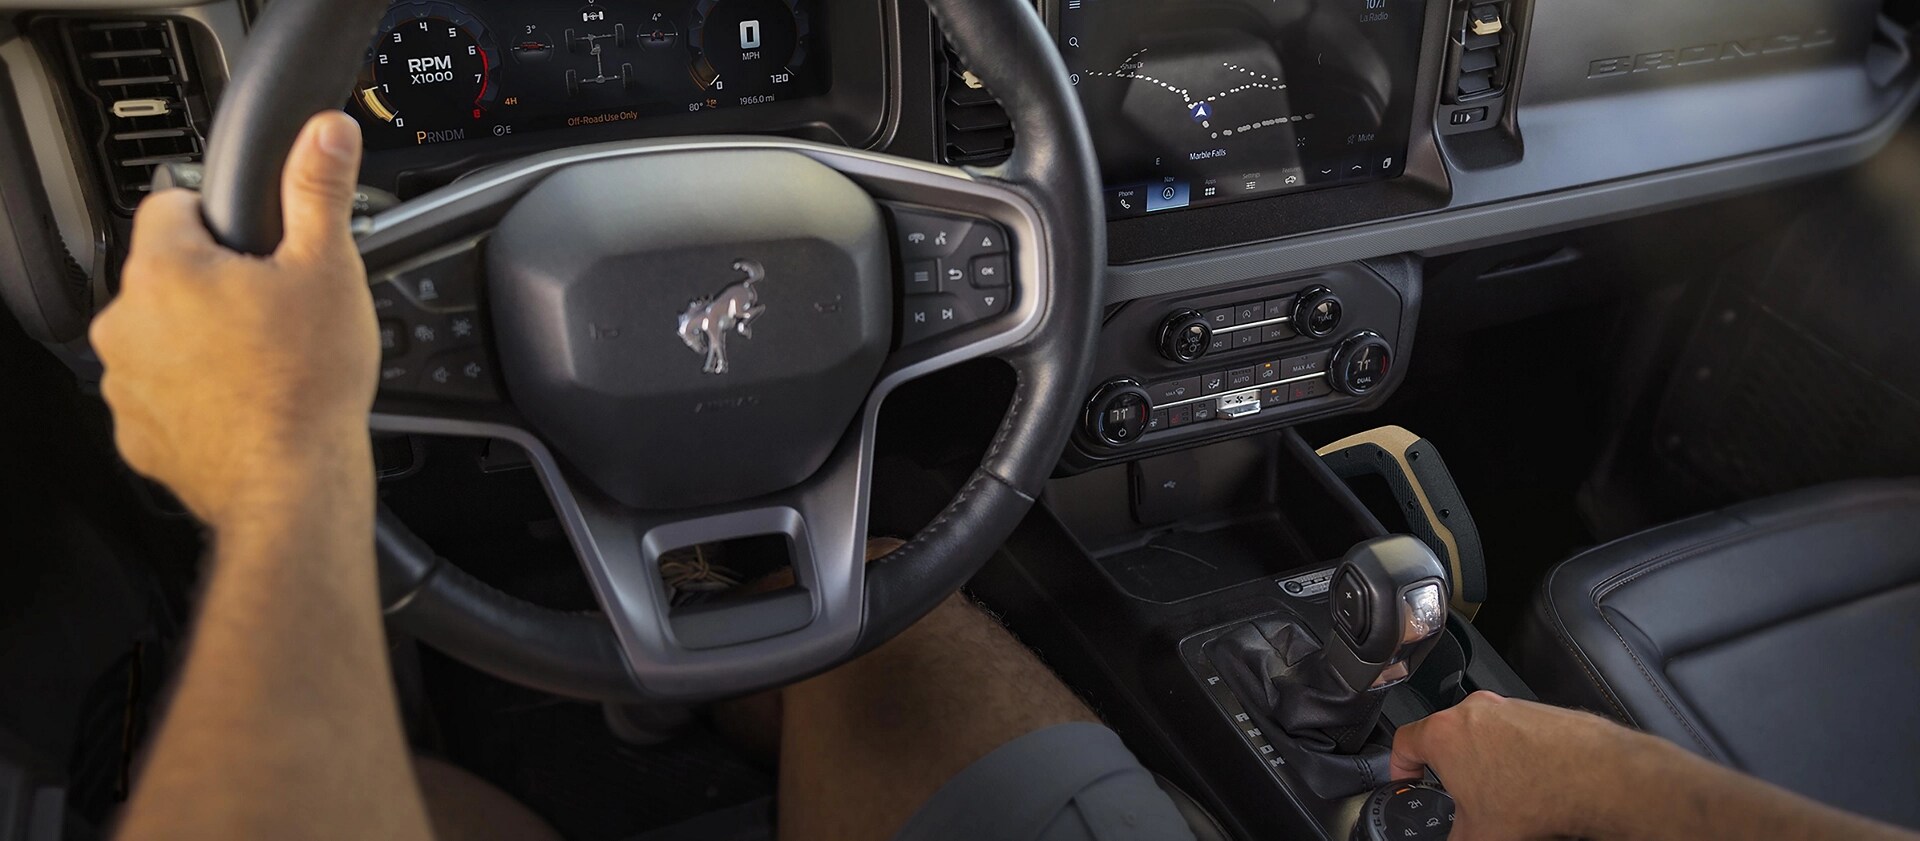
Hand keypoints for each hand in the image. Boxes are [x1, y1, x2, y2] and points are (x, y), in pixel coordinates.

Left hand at [91, 111, 376, 524]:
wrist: (292, 486)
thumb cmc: (308, 383)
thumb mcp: (329, 269)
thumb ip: (319, 190)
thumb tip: (326, 131)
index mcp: (166, 269)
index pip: (169, 204)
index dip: (220, 217)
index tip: (257, 247)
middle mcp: (127, 321)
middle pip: (168, 275)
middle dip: (215, 286)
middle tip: (275, 312)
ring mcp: (125, 381)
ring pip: (162, 336)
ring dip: (201, 341)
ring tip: (264, 363)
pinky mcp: (136, 432)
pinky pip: (163, 395)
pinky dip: (197, 396)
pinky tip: (246, 405)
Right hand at [1389, 691, 1673, 839]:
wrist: (1597, 777)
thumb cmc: (1540, 794)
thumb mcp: (1480, 834)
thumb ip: (1456, 837)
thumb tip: (1456, 839)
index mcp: (1444, 734)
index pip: (1404, 742)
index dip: (1400, 765)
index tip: (1407, 778)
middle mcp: (1473, 711)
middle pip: (1445, 736)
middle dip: (1449, 767)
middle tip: (1460, 795)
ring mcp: (1508, 707)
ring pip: (1482, 732)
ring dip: (1485, 759)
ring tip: (1502, 793)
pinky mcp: (1539, 711)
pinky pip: (1515, 732)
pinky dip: (1516, 754)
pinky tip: (1531, 783)